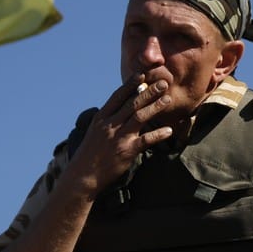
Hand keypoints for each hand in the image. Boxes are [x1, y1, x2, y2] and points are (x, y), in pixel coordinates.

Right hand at [69, 76, 173, 192]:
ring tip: (167, 100)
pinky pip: (146, 140)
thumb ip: (108, 120)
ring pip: (140, 117)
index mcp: (101, 118)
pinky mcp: (126, 151)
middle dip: (149, 91)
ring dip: (155, 107)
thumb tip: (121, 108)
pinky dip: (158, 134)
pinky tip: (169, 130)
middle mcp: (110, 125)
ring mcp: (118, 137)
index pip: (118, 97)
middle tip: (163, 83)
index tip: (142, 75)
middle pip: (132, 103)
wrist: (83, 176)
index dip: (130, 85)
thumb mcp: (95, 132)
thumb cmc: (90, 154)